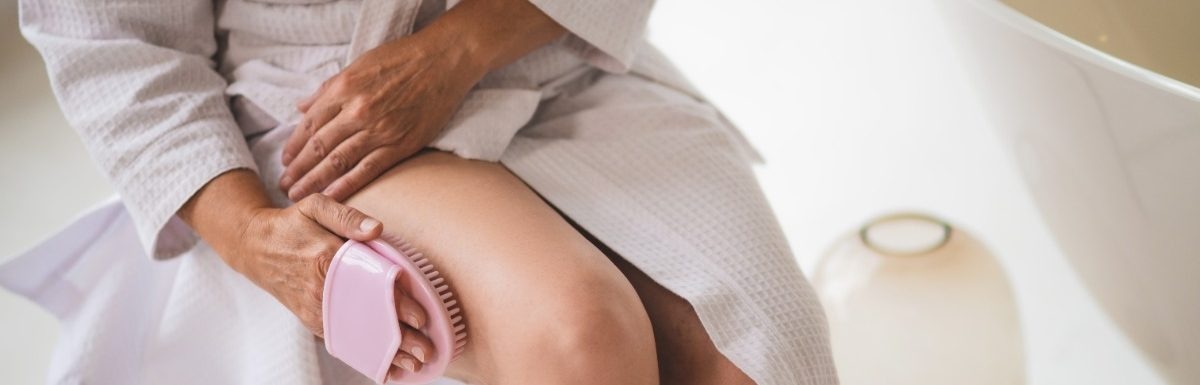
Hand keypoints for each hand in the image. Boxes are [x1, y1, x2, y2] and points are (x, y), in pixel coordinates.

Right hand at [180, 172, 434, 373]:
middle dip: (398, 340)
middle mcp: (321, 290)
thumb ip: (347, 217)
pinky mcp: (311, 319)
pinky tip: (383, 365)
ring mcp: (314, 309)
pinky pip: (340, 339)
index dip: (398, 305)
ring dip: (384, 353)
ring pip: (354, 336)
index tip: (421, 318)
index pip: (370, 288)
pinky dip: (362, 353)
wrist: (254, 247)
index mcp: (326, 260)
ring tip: (411, 366)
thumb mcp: (315, 206)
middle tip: (426, 352)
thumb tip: (376, 228)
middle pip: (367, 319)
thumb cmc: (291, 225)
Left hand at [278, 32, 484, 201]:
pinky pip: (367, 170)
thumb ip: (328, 88)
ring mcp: (379, 130)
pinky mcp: (400, 144)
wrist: (444, 60)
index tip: (285, 161)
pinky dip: (347, 186)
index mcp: (343, 88)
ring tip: (298, 195)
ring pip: (337, 162)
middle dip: (297, 170)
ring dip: (314, 182)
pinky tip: (331, 197)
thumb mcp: (359, 64)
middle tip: (284, 186)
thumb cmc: (402, 58)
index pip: (309, 124)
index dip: (294, 146)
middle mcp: (356, 110)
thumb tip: (302, 107)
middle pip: (318, 147)